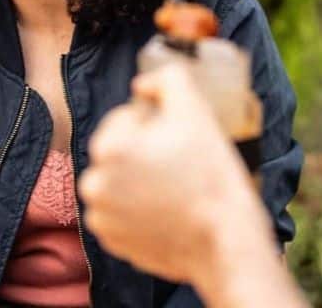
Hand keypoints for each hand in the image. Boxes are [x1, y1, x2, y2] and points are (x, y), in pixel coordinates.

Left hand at [79, 62, 269, 287]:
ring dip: (134, 178)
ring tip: (171, 187)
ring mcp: (102, 217)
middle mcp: (94, 184)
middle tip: (176, 164)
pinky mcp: (112, 242)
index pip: (123, 119)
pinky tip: (164, 209)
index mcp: (108, 148)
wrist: (226, 240)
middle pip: (116, 150)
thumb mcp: (194, 107)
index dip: (152, 124)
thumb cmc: (210, 172)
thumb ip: (165, 79)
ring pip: (115, 181)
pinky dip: (135, 209)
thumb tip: (141, 85)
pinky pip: (119, 213)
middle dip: (140, 151)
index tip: (176, 142)